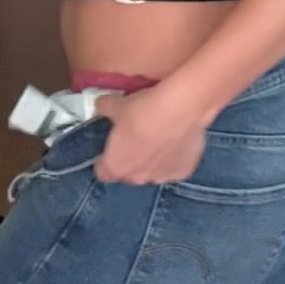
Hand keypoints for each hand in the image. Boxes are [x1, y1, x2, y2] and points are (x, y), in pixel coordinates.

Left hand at [92, 85, 206, 185]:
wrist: (181, 109)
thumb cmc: (142, 111)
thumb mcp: (116, 105)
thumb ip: (105, 108)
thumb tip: (101, 105)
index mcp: (116, 167)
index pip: (103, 172)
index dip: (105, 159)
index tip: (112, 145)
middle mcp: (137, 179)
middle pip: (129, 173)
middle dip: (131, 159)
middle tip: (137, 137)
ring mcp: (162, 178)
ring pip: (153, 172)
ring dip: (153, 160)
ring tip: (160, 137)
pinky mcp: (184, 171)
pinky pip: (174, 167)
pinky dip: (174, 157)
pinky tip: (177, 140)